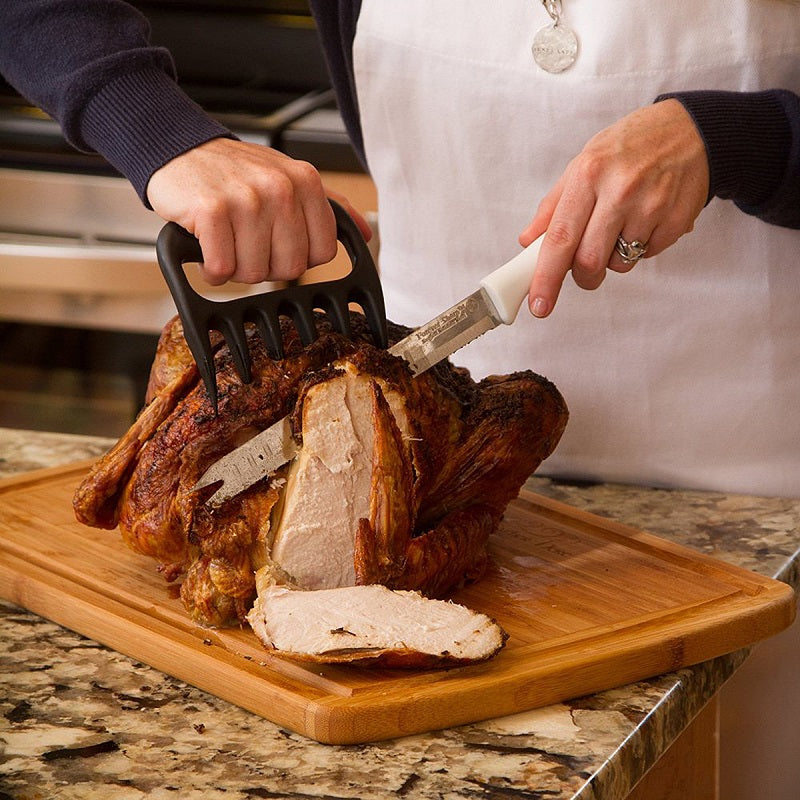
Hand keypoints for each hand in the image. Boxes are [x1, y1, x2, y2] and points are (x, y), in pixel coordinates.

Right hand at [146, 138, 370, 284]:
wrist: (180, 149)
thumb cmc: (236, 172)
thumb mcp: (290, 178)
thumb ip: (332, 207)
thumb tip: (365, 233)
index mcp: (307, 182)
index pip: (322, 254)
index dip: (297, 257)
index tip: (277, 242)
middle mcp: (281, 188)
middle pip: (289, 268)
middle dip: (265, 266)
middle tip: (246, 242)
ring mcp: (247, 198)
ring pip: (254, 273)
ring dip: (234, 268)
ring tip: (226, 241)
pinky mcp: (212, 210)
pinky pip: (222, 268)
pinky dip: (211, 268)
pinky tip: (206, 247)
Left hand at [519, 99, 708, 316]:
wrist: (690, 130)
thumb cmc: (629, 147)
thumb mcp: (583, 163)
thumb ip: (553, 206)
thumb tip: (528, 242)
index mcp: (588, 174)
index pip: (560, 238)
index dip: (546, 277)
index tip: (539, 304)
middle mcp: (620, 190)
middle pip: (589, 261)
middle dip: (582, 276)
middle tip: (583, 270)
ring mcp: (652, 206)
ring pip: (619, 263)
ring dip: (613, 259)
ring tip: (621, 226)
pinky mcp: (677, 221)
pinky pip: (647, 256)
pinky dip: (640, 248)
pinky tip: (645, 220)